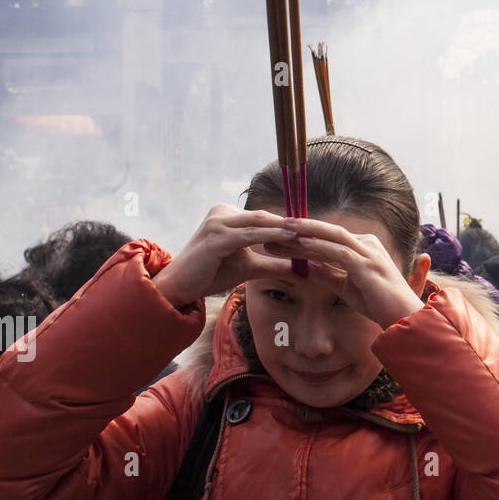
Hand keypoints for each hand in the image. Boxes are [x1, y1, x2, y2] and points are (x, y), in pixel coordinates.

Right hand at [154, 205, 302, 306]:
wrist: (179, 287)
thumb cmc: (211, 274)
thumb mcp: (249, 267)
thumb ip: (274, 265)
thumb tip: (301, 269)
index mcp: (228, 214)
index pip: (266, 218)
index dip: (290, 226)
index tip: (315, 233)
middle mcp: (222, 212)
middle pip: (265, 217)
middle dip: (292, 225)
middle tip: (319, 230)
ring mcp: (218, 222)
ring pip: (260, 223)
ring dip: (286, 229)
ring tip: (310, 234)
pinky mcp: (216, 236)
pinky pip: (250, 235)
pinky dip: (272, 237)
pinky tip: (290, 240)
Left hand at [262, 217, 424, 327]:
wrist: (403, 317)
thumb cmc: (378, 303)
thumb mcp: (345, 286)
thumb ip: (326, 274)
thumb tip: (303, 266)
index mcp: (363, 246)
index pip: (328, 237)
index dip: (303, 235)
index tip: (279, 237)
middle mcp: (366, 244)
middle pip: (328, 231)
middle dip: (302, 226)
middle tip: (276, 223)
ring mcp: (368, 253)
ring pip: (333, 236)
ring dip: (307, 232)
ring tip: (284, 228)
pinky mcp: (368, 265)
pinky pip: (340, 252)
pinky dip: (321, 247)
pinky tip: (302, 244)